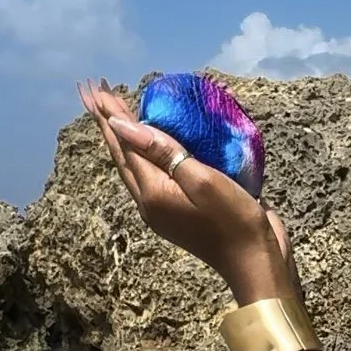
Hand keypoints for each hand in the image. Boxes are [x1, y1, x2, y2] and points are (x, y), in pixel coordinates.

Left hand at [78, 81, 296, 302]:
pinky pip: (154, 173)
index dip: (110, 116)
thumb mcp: (202, 181)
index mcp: (152, 192)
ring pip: (136, 165)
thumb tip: (121, 127)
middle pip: (123, 155)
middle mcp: (151, 201)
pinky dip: (146, 151)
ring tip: (115, 112)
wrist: (255, 262)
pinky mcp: (180, 209)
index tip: (95, 88)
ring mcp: (164, 208)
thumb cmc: (233, 220)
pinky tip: (153, 141)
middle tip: (94, 93)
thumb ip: (162, 152)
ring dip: (125, 137)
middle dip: (108, 123)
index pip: (125, 145)